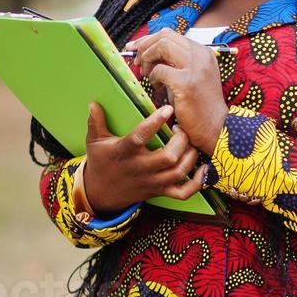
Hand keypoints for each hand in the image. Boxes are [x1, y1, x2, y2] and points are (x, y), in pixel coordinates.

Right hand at [82, 102, 206, 214]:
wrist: (101, 193)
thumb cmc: (101, 161)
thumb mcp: (94, 141)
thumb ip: (95, 122)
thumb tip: (93, 104)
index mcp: (124, 153)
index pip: (139, 138)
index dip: (154, 123)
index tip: (167, 109)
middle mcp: (140, 169)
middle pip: (168, 158)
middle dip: (181, 141)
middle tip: (182, 128)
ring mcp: (152, 182)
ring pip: (178, 172)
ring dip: (191, 156)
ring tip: (190, 142)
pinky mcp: (160, 192)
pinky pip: (183, 193)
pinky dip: (197, 183)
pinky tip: (204, 168)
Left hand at [128, 28, 228, 155]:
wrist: (214, 126)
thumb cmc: (199, 104)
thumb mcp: (190, 76)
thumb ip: (175, 62)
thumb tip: (147, 50)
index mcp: (203, 52)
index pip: (171, 34)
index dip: (149, 39)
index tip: (135, 47)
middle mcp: (201, 56)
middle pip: (165, 35)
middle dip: (145, 46)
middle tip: (138, 61)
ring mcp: (195, 68)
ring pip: (162, 46)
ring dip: (148, 59)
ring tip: (148, 74)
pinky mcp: (186, 83)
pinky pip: (160, 70)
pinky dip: (153, 78)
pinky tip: (157, 88)